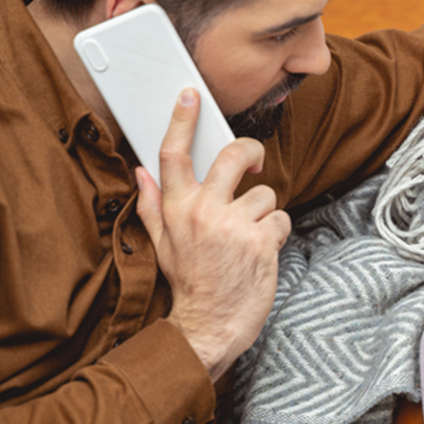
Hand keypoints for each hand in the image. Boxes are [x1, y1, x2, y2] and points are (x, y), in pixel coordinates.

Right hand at [136, 89, 291, 381]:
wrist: (210, 326)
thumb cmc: (189, 284)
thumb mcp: (162, 245)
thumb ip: (153, 205)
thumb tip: (142, 172)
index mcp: (176, 209)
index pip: (173, 155)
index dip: (181, 120)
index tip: (190, 96)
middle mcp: (204, 212)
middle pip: (232, 156)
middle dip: (249, 152)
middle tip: (252, 162)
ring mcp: (234, 226)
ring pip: (264, 194)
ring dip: (263, 214)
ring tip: (249, 238)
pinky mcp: (262, 241)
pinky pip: (281, 218)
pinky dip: (276, 233)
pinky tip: (261, 251)